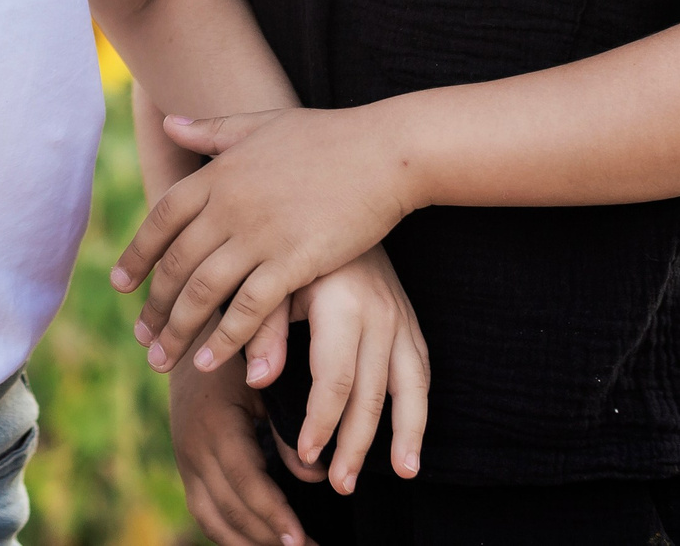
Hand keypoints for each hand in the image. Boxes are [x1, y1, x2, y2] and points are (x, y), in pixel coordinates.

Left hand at [115, 106, 419, 378]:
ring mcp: (258, 234)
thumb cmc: (327, 136)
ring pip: (203, 291)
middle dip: (154, 305)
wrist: (383, 152)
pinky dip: (225, 337)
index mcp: (218, 174)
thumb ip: (212, 131)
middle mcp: (229, 205)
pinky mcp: (292, 261)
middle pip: (176, 263)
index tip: (120, 284)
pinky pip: (247, 307)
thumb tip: (168, 123)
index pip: (162, 219)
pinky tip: (210, 361)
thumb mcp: (261, 124)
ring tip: (162, 361)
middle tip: (140, 337)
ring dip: (178, 330)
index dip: (139, 254)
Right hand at [170, 359, 306, 545]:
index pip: (246, 482)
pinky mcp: (185, 470)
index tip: (301, 539)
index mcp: (216, 425)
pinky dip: (230, 536)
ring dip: (250, 544)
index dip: (274, 514)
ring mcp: (185, 462)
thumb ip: (287, 431)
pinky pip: (205, 515)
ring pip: (214, 520)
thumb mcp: (265, 386)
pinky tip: (259, 544)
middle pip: (231, 508)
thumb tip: (316, 477)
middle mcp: (193, 449)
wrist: (190, 344)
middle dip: (269, 537)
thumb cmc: (239, 361)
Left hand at [266, 250, 428, 494]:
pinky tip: (413, 447)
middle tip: (338, 484)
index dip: (321, 421)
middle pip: (372, 393)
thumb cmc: (292, 241)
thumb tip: (257, 381)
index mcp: (342, 303)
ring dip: (401, 436)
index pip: (335, 379)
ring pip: (409, 389)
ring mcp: (402, 319)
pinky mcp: (412, 323)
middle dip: (355, 442)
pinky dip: (420, 413)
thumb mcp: (270, 275)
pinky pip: (422, 375)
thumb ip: (260, 326)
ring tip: (398, 474)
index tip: (306, 453)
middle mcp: (380, 314)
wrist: (343, 195)